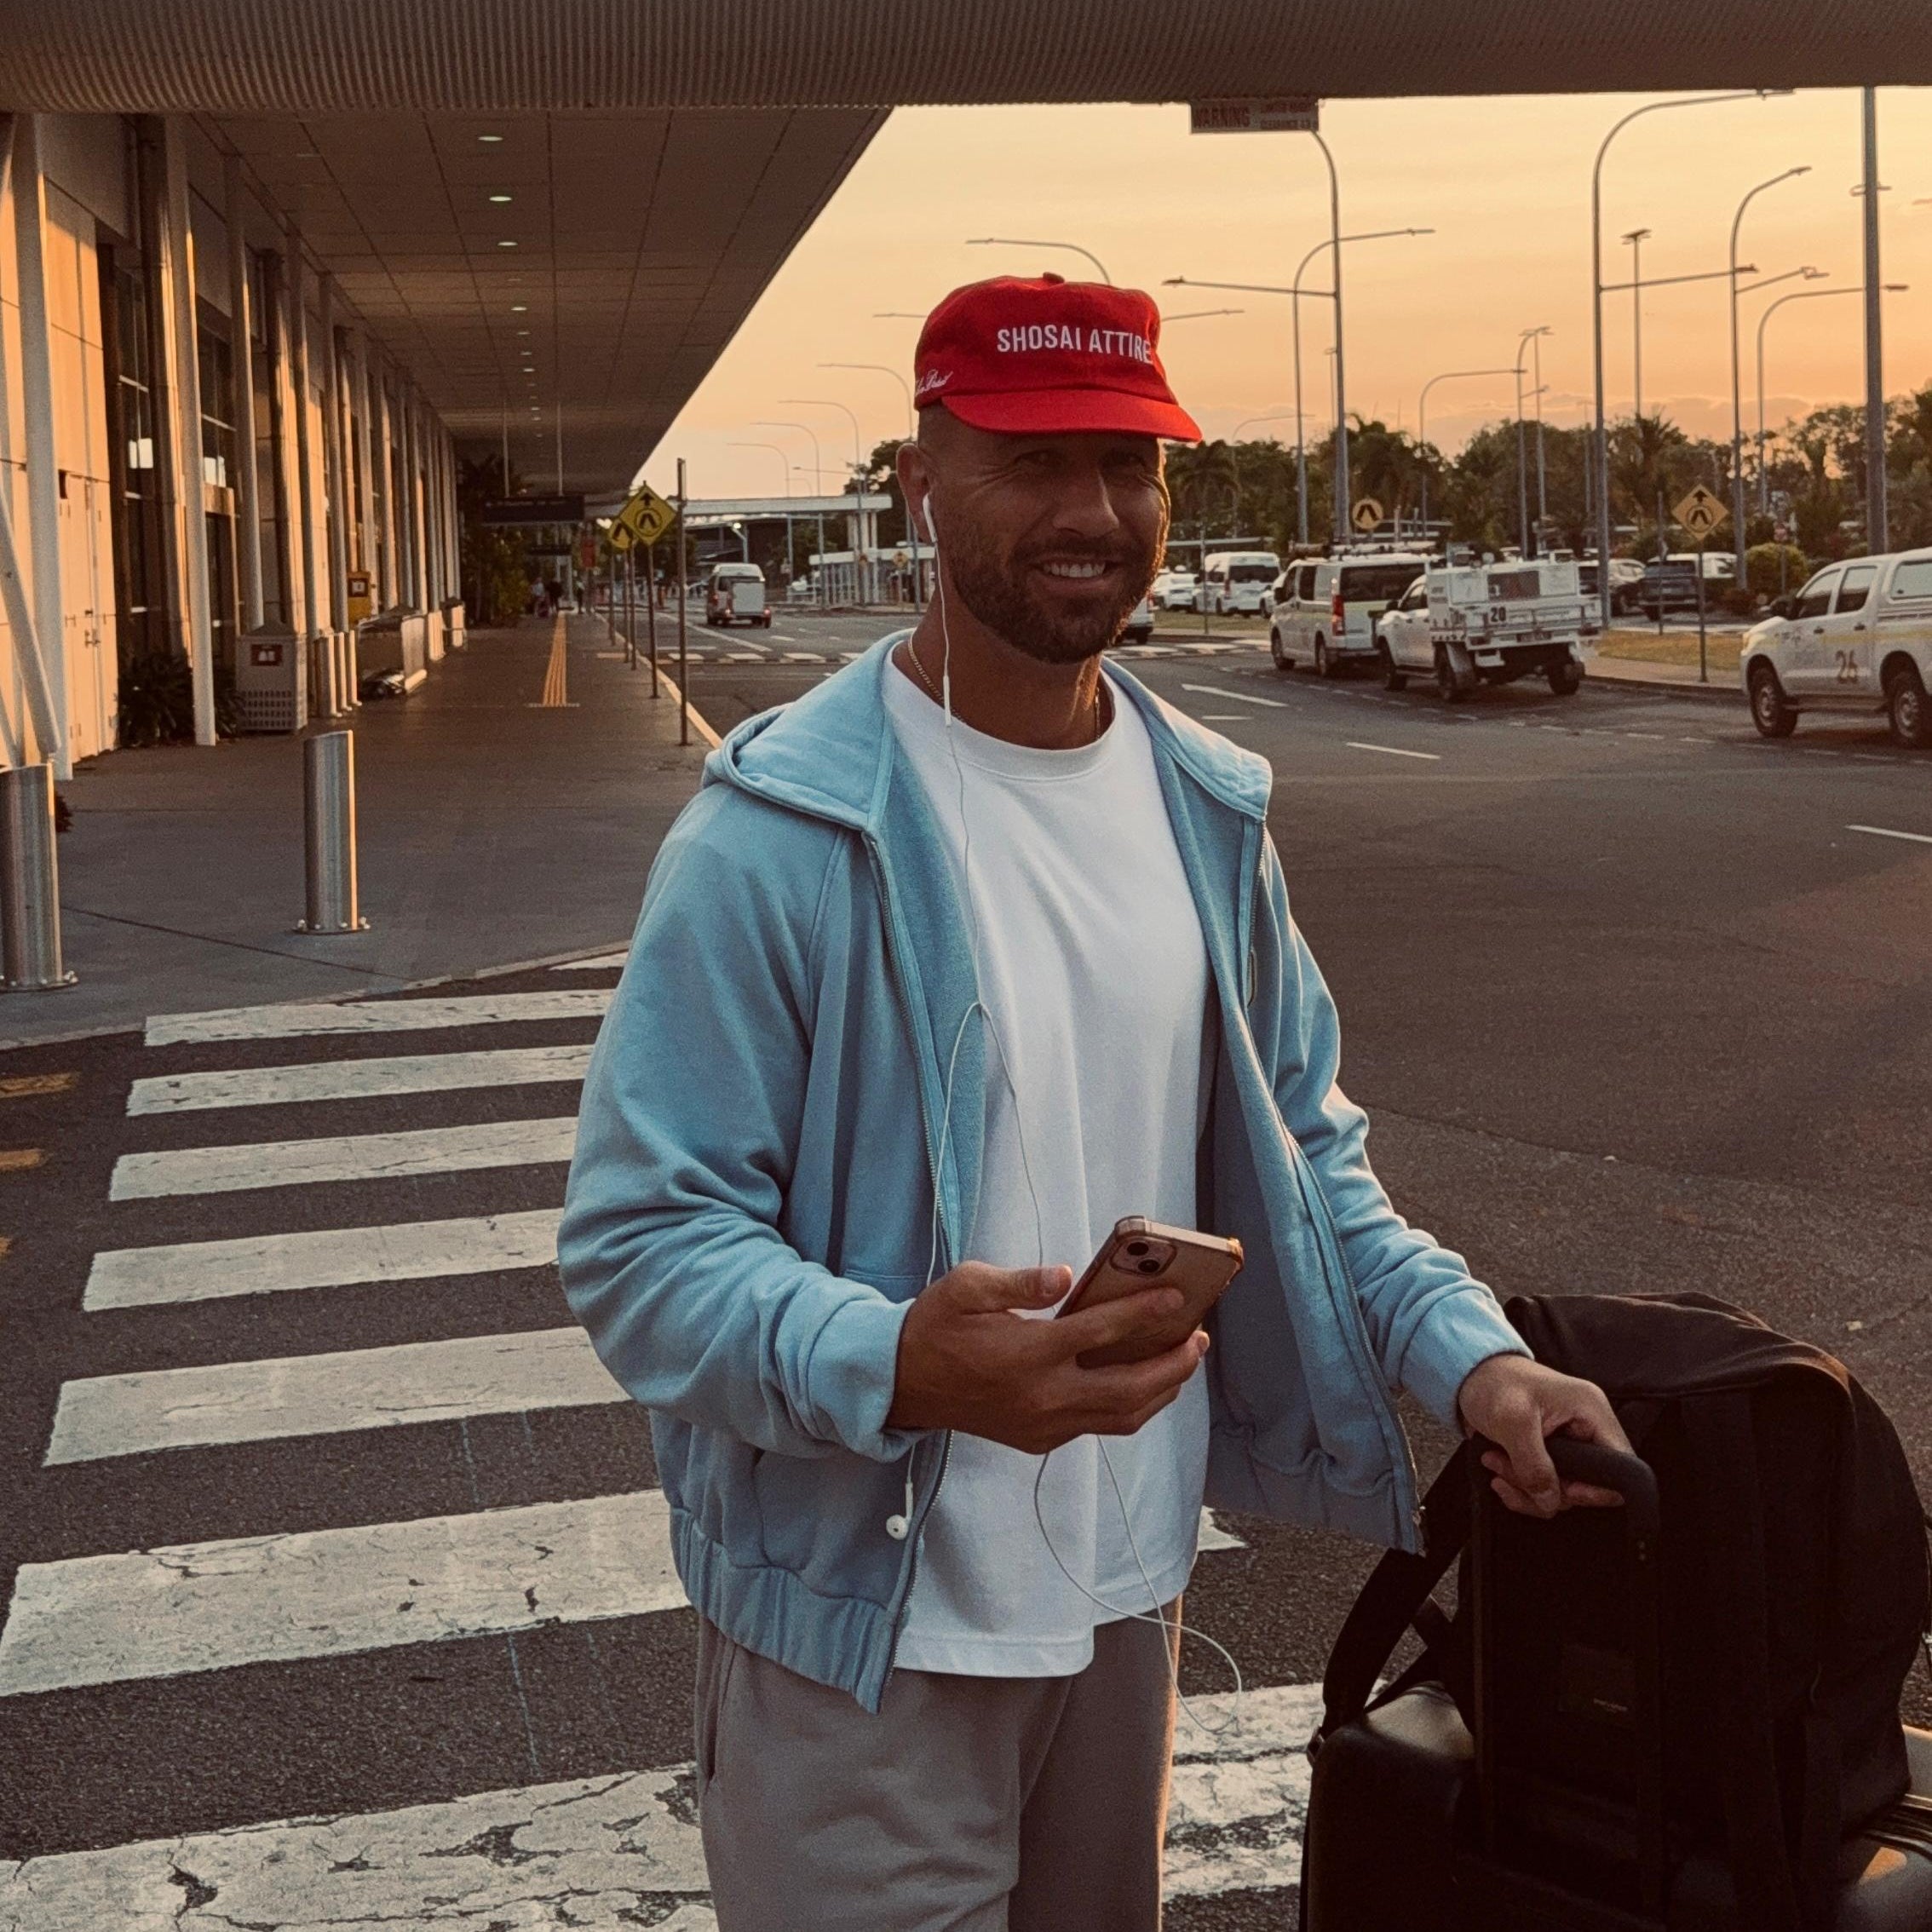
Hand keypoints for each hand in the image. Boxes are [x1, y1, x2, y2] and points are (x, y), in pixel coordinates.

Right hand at [886, 1261, 1209, 1454]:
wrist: (902, 1385)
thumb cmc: (936, 1326)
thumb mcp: (967, 1287)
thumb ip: (1020, 1282)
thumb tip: (1066, 1276)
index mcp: (1026, 1353)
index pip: (1100, 1332)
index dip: (1145, 1314)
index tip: (1179, 1299)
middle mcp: (1041, 1396)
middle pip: (1128, 1388)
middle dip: (1172, 1365)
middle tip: (1199, 1339)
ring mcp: (1042, 1424)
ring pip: (1120, 1417)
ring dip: (1160, 1392)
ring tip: (1183, 1363)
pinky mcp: (1039, 1440)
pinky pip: (1097, 1426)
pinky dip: (1129, 1407)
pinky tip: (1141, 1383)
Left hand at [1455, 1354, 1632, 1517]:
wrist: (1468, 1375)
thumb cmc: (1493, 1381)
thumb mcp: (1513, 1421)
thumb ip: (1534, 1465)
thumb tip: (1550, 1501)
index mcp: (1591, 1412)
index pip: (1621, 1464)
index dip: (1598, 1487)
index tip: (1566, 1491)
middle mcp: (1585, 1429)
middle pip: (1588, 1484)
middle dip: (1547, 1487)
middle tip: (1512, 1470)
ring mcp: (1567, 1445)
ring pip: (1562, 1491)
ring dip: (1526, 1487)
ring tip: (1497, 1462)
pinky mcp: (1547, 1456)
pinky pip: (1544, 1488)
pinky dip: (1520, 1488)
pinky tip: (1500, 1473)